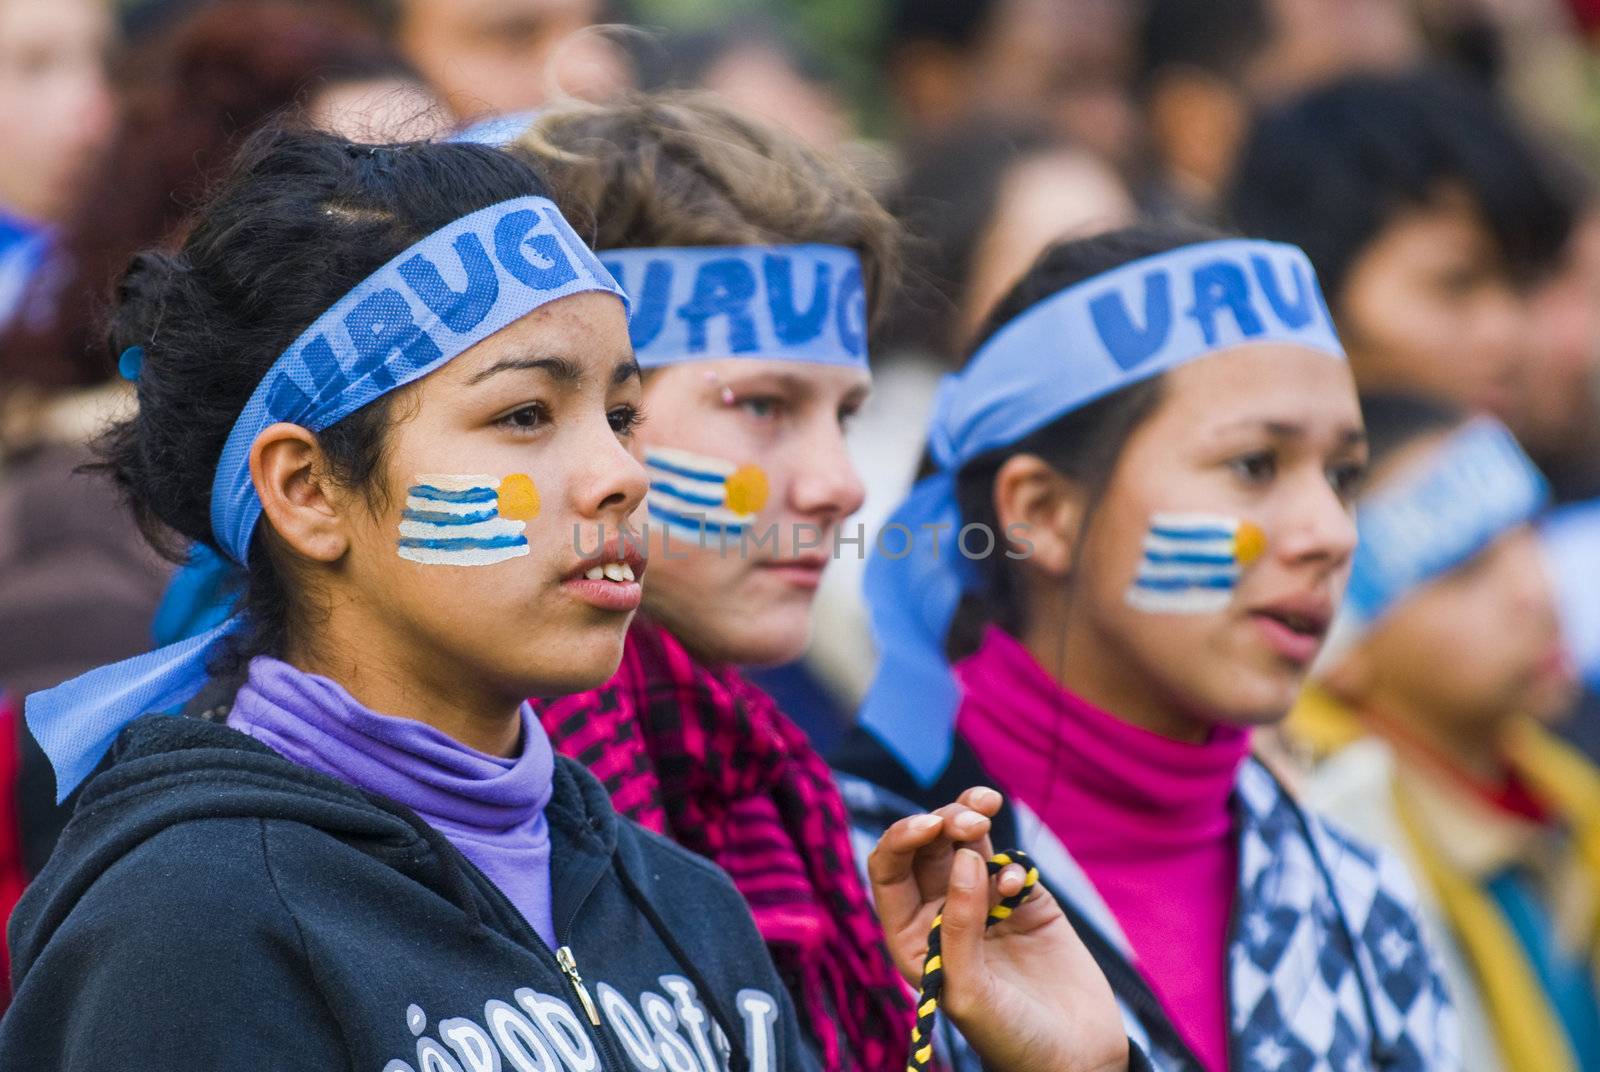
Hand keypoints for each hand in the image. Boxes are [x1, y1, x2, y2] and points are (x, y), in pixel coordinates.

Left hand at [869, 787, 1128, 1071]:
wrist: (1075, 1057)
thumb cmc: (1010, 1037)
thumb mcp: (970, 989)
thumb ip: (959, 924)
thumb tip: (962, 857)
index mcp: (912, 937)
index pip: (889, 872)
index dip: (901, 839)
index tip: (930, 825)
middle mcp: (940, 915)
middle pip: (927, 847)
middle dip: (943, 821)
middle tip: (971, 821)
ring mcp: (983, 904)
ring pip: (965, 843)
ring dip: (971, 818)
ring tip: (986, 811)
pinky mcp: (1024, 902)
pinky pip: (1009, 863)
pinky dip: (1012, 863)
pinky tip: (1019, 888)